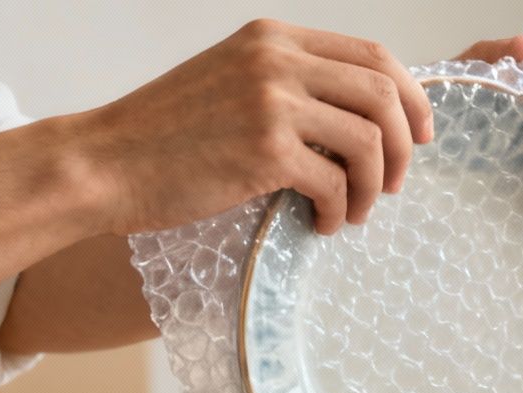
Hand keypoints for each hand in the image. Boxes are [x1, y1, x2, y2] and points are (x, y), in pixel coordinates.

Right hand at [71, 19, 430, 235]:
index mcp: (273, 38)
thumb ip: (291, 86)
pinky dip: (339, 211)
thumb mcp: (232, 84)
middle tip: (392, 184)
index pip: (374, 56)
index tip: (418, 136)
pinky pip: (335, 183)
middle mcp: (276, 60)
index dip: (413, 98)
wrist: (104, 164)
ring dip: (372, 186)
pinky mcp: (264, 150)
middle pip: (385, 94)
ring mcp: (271, 102)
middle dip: (403, 146)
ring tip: (352, 211)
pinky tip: (321, 224)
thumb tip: (361, 120)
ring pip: (370, 141)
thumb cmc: (166, 137)